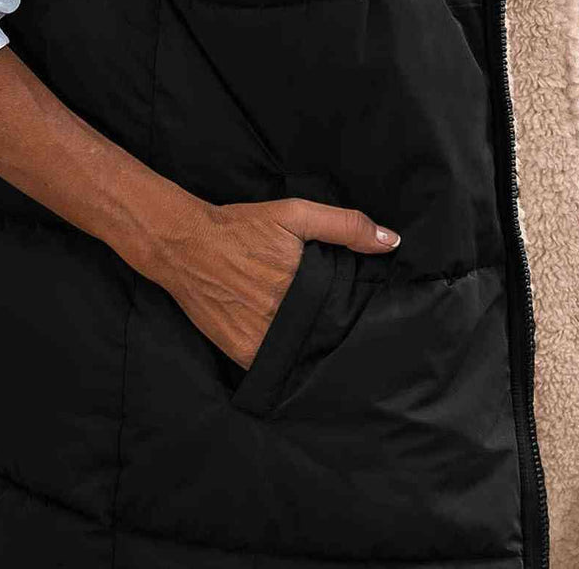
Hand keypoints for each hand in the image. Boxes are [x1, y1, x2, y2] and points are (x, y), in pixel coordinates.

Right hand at [153, 197, 400, 369]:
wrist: (186, 245)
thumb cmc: (242, 227)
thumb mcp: (295, 214)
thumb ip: (344, 225)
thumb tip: (392, 242)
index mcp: (306, 284)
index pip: (348, 311)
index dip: (357, 312)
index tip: (363, 311)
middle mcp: (287, 316)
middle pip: (327, 334)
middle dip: (334, 330)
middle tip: (336, 323)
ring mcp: (264, 339)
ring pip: (304, 354)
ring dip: (311, 348)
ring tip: (313, 334)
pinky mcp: (243, 354)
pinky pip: (276, 365)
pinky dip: (284, 358)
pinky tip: (287, 344)